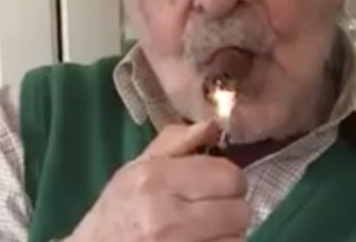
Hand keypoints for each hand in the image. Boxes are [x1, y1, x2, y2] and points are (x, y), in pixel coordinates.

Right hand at [66, 121, 250, 241]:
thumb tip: (212, 125)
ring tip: (206, 232)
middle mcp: (165, 216)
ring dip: (228, 235)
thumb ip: (176, 143)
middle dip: (231, 210)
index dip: (228, 180)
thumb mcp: (136, 169)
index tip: (216, 186)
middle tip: (212, 212)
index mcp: (154, 179)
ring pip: (237, 239)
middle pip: (239, 210)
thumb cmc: (117, 211)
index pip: (228, 176)